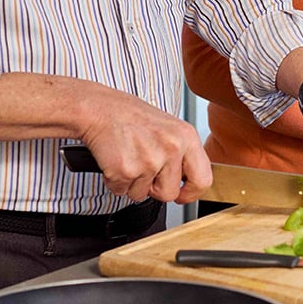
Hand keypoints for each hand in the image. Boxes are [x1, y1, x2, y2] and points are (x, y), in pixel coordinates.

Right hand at [78, 88, 212, 204]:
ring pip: (142, 194)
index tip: (183, 195)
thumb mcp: (168, 127)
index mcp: (186, 137)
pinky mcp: (125, 171)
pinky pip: (121, 191)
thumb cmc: (130, 116)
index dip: (191, 193)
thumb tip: (187, 179)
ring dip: (132, 183)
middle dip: (155, 189)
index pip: (203, 179)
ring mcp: (149, 161)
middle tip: (145, 170)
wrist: (99, 109)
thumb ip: (181, 152)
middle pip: (169, 193)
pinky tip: (116, 159)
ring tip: (128, 157)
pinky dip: (115, 181)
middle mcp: (171, 149)